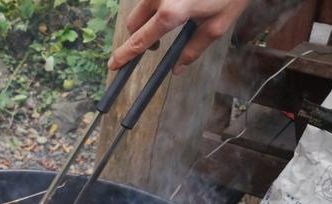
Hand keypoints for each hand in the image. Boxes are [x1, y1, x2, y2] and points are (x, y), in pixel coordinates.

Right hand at [108, 0, 250, 73]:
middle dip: (139, 37)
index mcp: (171, 13)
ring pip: (142, 7)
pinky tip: (179, 3)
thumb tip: (177, 69)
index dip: (125, 56)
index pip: (139, 41)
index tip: (114, 66)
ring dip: (149, 18)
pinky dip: (158, 4)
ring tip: (171, 20)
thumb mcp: (217, 25)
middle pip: (134, 24)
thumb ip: (194, 49)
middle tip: (155, 46)